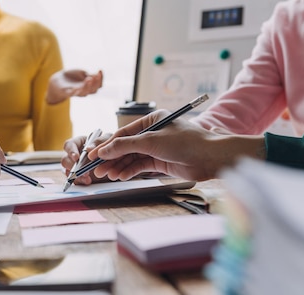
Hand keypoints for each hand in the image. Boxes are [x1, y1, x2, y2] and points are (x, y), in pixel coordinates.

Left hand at [46, 69, 102, 103]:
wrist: (59, 80)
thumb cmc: (73, 77)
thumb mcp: (83, 74)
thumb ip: (90, 75)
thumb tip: (98, 74)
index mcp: (90, 86)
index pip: (98, 85)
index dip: (100, 79)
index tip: (100, 70)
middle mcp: (85, 91)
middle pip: (93, 90)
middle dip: (95, 83)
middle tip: (95, 76)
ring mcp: (76, 92)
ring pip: (84, 92)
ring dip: (87, 86)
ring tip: (88, 79)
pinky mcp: (67, 92)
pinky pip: (72, 93)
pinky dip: (74, 91)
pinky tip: (76, 87)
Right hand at [61, 132, 111, 184]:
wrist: (116, 161)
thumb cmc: (109, 145)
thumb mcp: (107, 139)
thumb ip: (99, 141)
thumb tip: (88, 149)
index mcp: (78, 143)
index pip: (69, 145)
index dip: (71, 151)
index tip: (76, 158)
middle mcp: (75, 155)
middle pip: (66, 160)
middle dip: (73, 167)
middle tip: (84, 171)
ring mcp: (76, 167)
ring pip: (69, 172)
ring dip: (77, 176)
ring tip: (88, 179)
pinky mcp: (80, 176)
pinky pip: (76, 181)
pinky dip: (81, 182)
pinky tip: (89, 182)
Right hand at [88, 110, 266, 181]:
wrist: (210, 158)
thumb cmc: (185, 142)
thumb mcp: (151, 141)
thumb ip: (125, 146)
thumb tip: (103, 150)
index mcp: (152, 120)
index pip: (123, 133)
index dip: (107, 144)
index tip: (93, 154)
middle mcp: (153, 133)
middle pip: (125, 146)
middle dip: (110, 158)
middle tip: (96, 169)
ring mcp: (156, 148)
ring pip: (131, 157)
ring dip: (118, 166)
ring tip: (105, 175)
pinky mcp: (160, 161)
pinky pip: (140, 165)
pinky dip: (129, 171)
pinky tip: (120, 176)